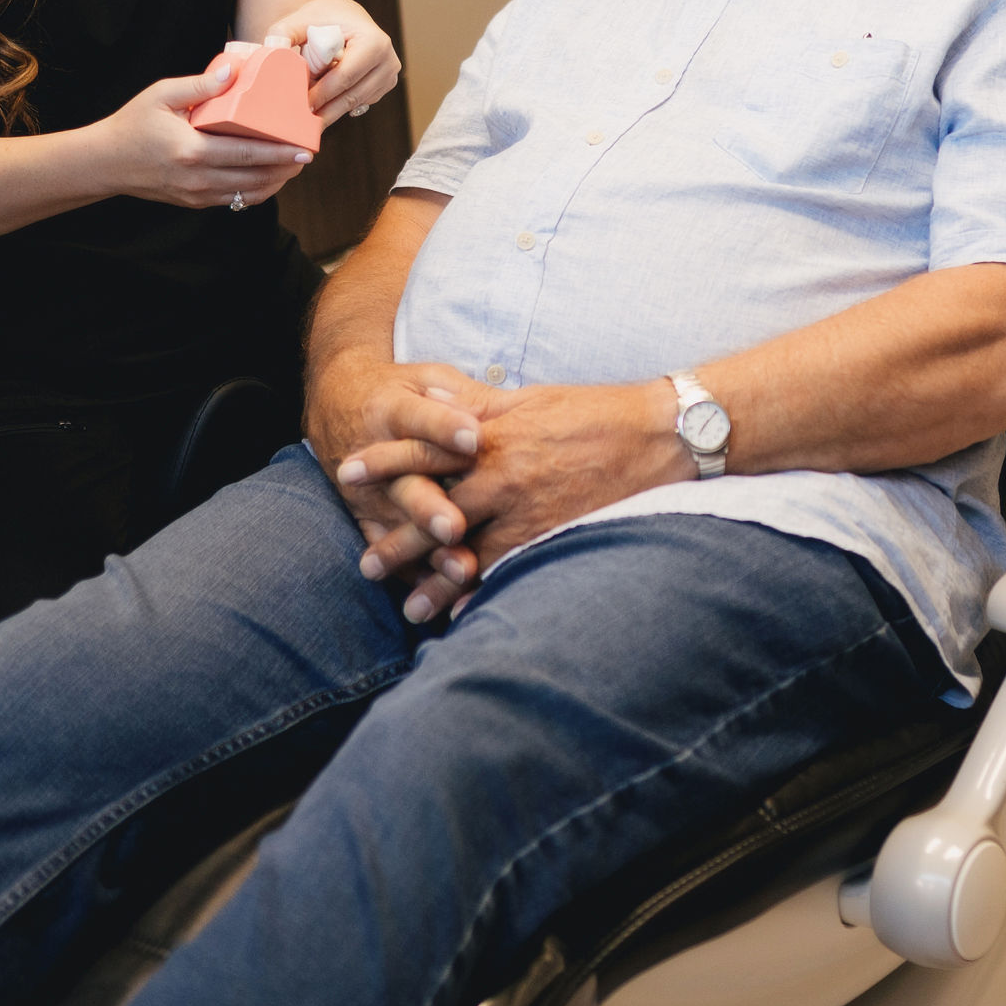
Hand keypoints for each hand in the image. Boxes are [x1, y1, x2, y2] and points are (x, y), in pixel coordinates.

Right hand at [99, 64, 313, 208]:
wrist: (105, 163)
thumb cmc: (133, 124)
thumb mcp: (162, 95)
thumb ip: (199, 85)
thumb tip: (233, 70)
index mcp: (193, 150)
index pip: (248, 153)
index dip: (280, 152)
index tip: (304, 147)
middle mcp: (198, 178)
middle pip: (255, 178)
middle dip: (286, 169)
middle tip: (307, 155)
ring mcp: (197, 194)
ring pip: (248, 194)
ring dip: (275, 182)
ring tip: (292, 167)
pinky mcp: (195, 202)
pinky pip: (234, 201)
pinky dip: (256, 191)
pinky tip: (268, 178)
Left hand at [256, 0, 401, 121]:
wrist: (344, 17)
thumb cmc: (322, 17)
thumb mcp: (301, 19)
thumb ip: (284, 33)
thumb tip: (272, 50)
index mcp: (374, 41)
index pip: (345, 76)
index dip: (322, 93)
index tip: (300, 107)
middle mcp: (388, 60)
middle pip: (352, 95)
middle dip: (325, 109)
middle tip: (300, 124)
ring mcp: (390, 75)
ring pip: (355, 103)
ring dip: (330, 109)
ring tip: (306, 116)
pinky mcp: (385, 85)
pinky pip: (359, 103)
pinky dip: (339, 105)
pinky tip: (321, 105)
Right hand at [309, 352, 486, 607]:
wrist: (336, 403)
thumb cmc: (402, 391)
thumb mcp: (429, 379)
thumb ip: (466, 397)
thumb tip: (514, 401)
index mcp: (394, 410)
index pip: (420, 419)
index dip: (446, 428)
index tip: (474, 438)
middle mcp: (377, 456)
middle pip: (407, 483)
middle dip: (431, 508)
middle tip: (455, 527)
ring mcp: (370, 493)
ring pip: (401, 526)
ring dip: (429, 553)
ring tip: (459, 571)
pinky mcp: (366, 518)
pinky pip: (388, 551)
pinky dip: (412, 576)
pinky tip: (438, 600)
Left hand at [391, 380, 693, 621]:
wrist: (658, 434)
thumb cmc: (594, 411)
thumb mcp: (529, 397)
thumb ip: (475, 399)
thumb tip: (427, 389)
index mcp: (491, 433)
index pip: (423, 447)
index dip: (383, 461)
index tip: (347, 473)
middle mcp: (501, 473)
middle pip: (434, 509)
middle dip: (397, 539)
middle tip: (364, 565)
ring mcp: (526, 508)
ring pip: (467, 551)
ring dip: (435, 582)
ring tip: (408, 608)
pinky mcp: (552, 533)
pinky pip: (509, 570)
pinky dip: (485, 594)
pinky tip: (466, 616)